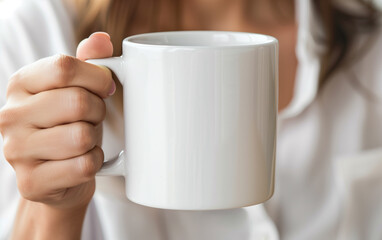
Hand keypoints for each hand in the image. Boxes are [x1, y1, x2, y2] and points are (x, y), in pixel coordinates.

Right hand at [0, 32, 113, 209]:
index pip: (64, 67)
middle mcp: (10, 115)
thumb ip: (88, 62)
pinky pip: (83, 166)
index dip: (97, 78)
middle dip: (98, 112)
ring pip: (82, 137)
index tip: (105, 88)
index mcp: (21, 84)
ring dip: (95, 140)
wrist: (60, 175)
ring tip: (85, 141)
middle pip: (77, 102)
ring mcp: (16, 151)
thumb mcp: (77, 89)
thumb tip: (101, 39)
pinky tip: (83, 161)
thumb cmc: (71, 125)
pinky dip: (94, 163)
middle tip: (93, 119)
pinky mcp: (31, 183)